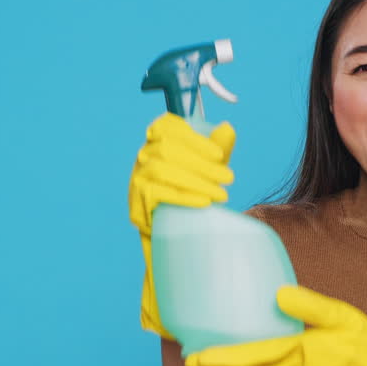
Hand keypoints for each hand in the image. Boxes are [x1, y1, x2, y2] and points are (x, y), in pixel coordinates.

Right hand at [128, 112, 235, 338]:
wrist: (176, 239)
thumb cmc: (193, 195)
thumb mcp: (208, 170)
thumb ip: (217, 149)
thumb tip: (228, 129)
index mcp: (158, 143)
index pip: (167, 126)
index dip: (193, 136)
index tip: (219, 154)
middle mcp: (142, 158)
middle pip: (167, 149)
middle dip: (202, 163)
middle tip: (230, 179)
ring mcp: (136, 181)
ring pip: (162, 169)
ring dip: (197, 181)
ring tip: (223, 195)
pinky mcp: (137, 205)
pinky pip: (157, 194)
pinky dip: (184, 196)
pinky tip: (205, 203)